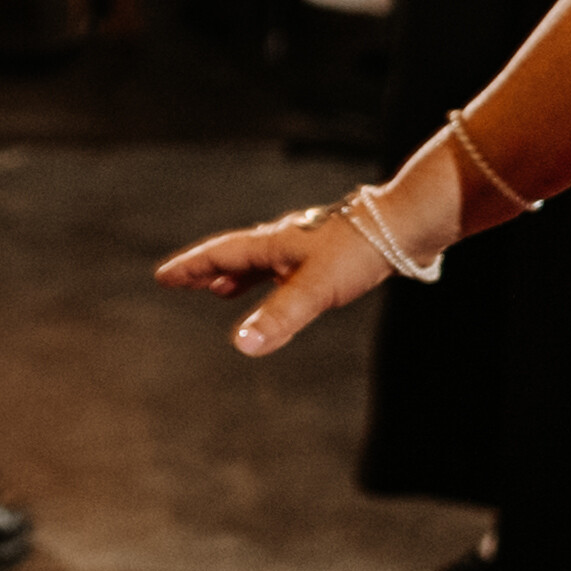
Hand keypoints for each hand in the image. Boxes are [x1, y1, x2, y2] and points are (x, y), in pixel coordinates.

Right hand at [154, 197, 415, 357]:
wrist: (406, 226)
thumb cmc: (361, 250)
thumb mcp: (315, 289)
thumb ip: (279, 317)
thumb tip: (241, 345)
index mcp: (272, 244)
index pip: (220, 255)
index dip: (191, 267)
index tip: (164, 276)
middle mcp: (284, 241)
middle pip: (235, 256)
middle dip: (206, 271)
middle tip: (181, 283)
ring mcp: (307, 246)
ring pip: (261, 261)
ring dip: (237, 276)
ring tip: (220, 290)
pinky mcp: (329, 253)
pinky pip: (286, 267)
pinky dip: (270, 279)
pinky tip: (281, 287)